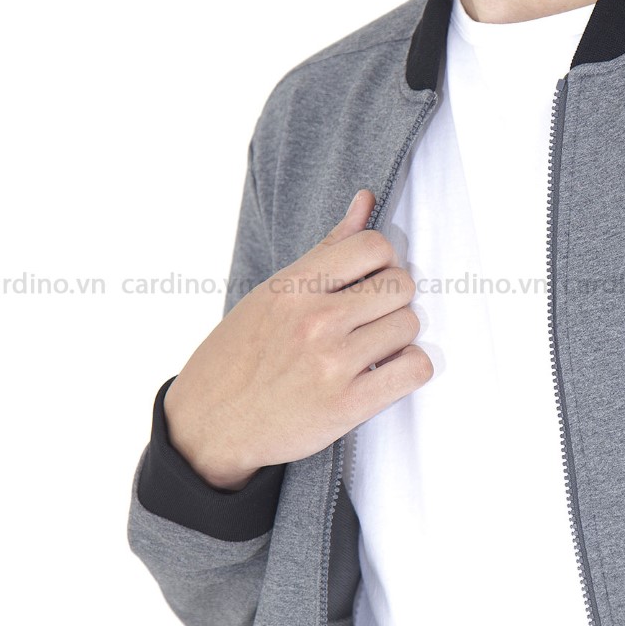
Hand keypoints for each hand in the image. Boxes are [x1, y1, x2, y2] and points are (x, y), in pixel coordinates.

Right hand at [162, 189, 432, 490]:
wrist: (209, 425)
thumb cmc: (243, 354)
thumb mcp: (273, 294)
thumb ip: (328, 249)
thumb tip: (366, 200)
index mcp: (293, 286)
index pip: (375, 245)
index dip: (382, 262)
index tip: (368, 284)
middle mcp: (314, 320)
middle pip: (402, 285)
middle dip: (393, 301)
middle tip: (370, 320)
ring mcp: (332, 363)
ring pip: (410, 326)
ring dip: (398, 339)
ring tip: (370, 350)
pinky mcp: (347, 405)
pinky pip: (415, 369)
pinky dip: (408, 370)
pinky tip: (384, 373)